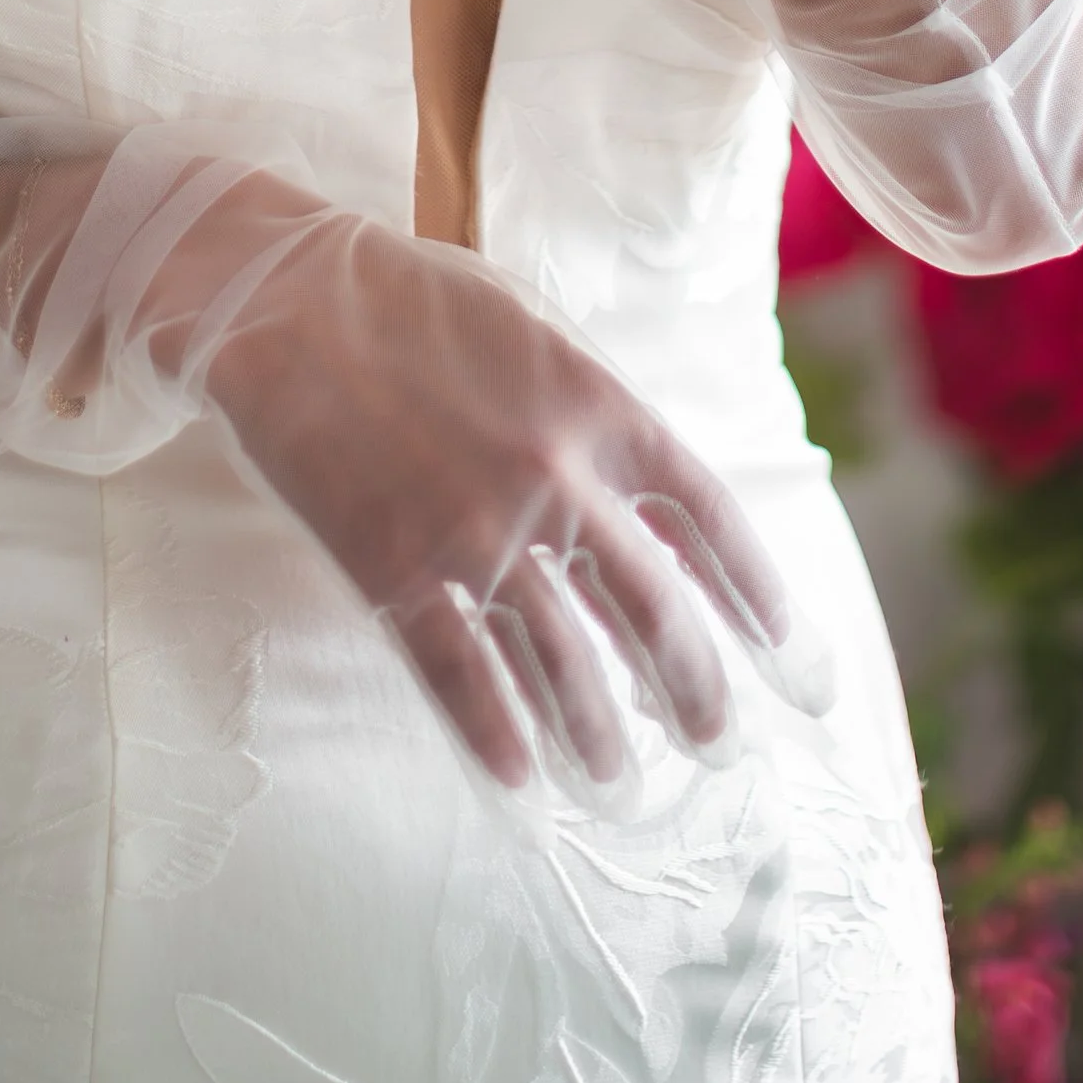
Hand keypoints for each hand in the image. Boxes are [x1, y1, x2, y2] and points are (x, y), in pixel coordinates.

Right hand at [199, 208, 825, 792]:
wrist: (289, 298)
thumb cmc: (417, 304)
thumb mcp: (537, 334)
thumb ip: (598, 412)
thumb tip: (647, 500)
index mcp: (603, 408)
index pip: (710, 520)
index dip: (760, 598)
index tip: (792, 662)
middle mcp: (558, 479)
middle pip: (654, 611)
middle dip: (697, 691)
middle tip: (719, 747)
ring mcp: (476, 533)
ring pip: (562, 664)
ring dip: (598, 735)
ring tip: (618, 783)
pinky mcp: (396, 571)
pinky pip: (460, 676)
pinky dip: (494, 737)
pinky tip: (518, 780)